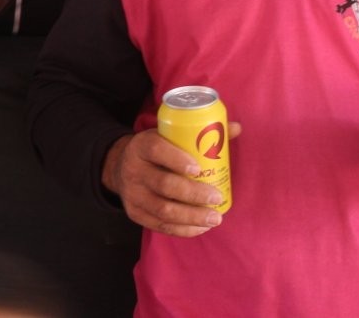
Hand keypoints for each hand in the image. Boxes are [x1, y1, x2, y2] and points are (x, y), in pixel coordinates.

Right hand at [102, 124, 239, 237]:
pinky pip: (160, 225)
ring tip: (215, 218)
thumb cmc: (156, 150)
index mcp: (142, 145)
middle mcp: (133, 169)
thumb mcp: (168, 135)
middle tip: (216, 197)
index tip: (199, 169)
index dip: (177, 159)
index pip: (156, 150)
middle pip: (164, 184)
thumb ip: (201, 133)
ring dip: (192, 216)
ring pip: (163, 210)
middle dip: (194, 194)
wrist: (121, 166)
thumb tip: (237, 128)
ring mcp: (133, 194)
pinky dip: (183, 229)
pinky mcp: (135, 213)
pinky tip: (201, 227)